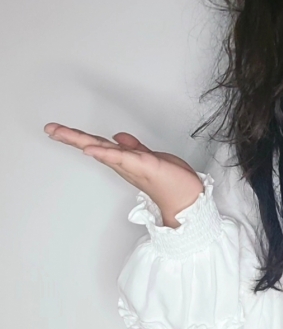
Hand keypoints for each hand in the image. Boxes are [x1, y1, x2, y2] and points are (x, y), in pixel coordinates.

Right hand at [44, 124, 204, 226]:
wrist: (188, 200)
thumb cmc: (171, 182)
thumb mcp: (150, 157)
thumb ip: (133, 147)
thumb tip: (118, 137)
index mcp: (124, 160)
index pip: (98, 144)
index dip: (78, 136)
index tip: (57, 129)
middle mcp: (124, 163)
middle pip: (93, 146)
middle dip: (70, 137)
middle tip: (49, 129)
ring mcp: (132, 165)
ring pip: (102, 149)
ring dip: (80, 141)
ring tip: (61, 133)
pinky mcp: (144, 165)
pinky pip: (121, 157)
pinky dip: (105, 153)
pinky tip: (91, 149)